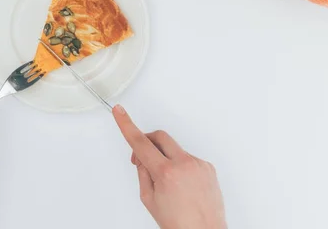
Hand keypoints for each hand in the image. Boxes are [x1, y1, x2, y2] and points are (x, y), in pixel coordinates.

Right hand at [113, 105, 226, 228]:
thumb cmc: (180, 224)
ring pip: (174, 149)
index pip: (140, 143)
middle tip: (141, 158)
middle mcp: (185, 164)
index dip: (127, 125)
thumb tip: (142, 157)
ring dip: (165, 158)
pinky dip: (180, 167)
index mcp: (166, 173)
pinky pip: (188, 158)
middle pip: (159, 137)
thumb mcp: (150, 200)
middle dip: (147, 141)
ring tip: (168, 183)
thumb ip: (143, 173)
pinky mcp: (208, 167)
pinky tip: (182, 185)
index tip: (119, 111)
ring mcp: (199, 164)